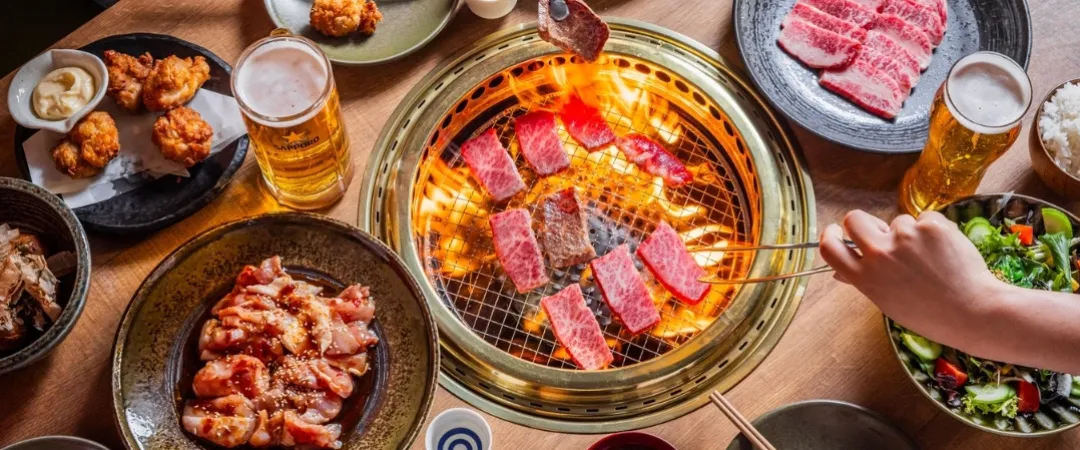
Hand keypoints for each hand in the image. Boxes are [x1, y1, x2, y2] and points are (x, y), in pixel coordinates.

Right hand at [819, 210, 1006, 345]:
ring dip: (909, 233)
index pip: (830, 248)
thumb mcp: (887, 302)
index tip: (836, 231)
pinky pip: (925, 219)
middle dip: (864, 222)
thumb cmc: (929, 313)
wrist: (972, 311)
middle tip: (881, 233)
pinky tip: (945, 251)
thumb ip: (865, 281)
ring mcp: (904, 237)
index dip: (830, 235)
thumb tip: (842, 273)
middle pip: (855, 220)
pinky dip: (934, 231)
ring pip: (898, 221)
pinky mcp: (930, 226)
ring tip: (930, 258)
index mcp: (865, 277)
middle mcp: (879, 254)